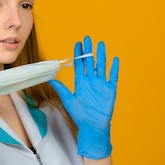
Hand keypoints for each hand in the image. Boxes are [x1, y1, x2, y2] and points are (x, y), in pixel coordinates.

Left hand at [49, 36, 118, 158]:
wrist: (93, 126)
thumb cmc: (80, 115)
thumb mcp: (68, 100)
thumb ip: (61, 88)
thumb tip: (49, 79)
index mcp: (81, 82)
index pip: (79, 64)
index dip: (78, 54)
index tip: (78, 43)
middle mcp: (91, 81)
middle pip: (90, 62)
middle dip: (89, 50)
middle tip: (87, 38)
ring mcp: (101, 85)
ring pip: (101, 66)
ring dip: (101, 55)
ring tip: (100, 44)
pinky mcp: (110, 90)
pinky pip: (112, 76)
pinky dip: (114, 68)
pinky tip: (115, 59)